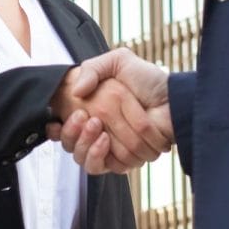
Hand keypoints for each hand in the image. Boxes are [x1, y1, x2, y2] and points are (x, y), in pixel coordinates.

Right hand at [55, 50, 172, 173]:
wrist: (172, 99)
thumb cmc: (149, 80)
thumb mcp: (119, 62)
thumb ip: (93, 69)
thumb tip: (76, 91)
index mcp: (93, 112)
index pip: (65, 129)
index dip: (59, 128)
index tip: (55, 121)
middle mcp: (99, 133)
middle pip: (72, 146)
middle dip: (73, 134)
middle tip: (82, 117)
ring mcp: (111, 149)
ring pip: (84, 159)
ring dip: (86, 143)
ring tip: (96, 126)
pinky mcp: (124, 161)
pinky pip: (104, 167)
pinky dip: (101, 155)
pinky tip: (104, 140)